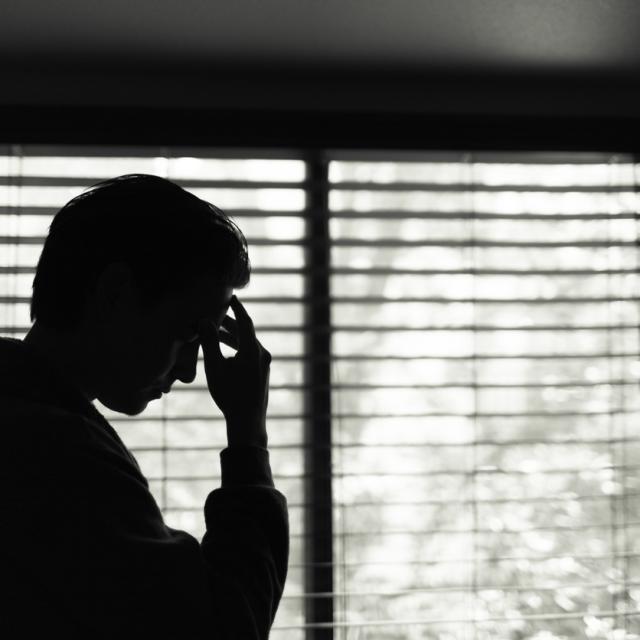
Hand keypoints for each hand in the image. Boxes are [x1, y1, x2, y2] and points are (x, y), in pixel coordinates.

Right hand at [197, 296, 270, 447]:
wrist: (248, 421)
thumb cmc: (230, 394)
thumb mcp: (215, 367)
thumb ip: (209, 343)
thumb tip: (204, 322)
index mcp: (253, 349)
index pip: (245, 321)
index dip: (237, 308)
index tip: (231, 297)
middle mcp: (262, 354)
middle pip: (246, 333)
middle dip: (230, 324)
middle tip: (216, 316)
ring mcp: (264, 365)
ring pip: (248, 344)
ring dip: (233, 338)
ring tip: (217, 334)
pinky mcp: (262, 374)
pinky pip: (250, 354)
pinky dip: (238, 349)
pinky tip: (226, 353)